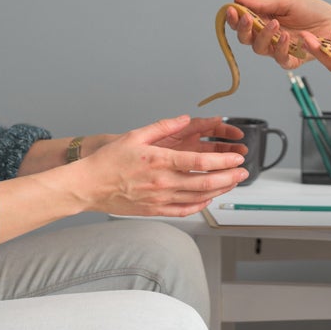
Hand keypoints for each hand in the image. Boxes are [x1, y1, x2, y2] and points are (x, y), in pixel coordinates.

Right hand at [69, 115, 247, 216]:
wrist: (88, 186)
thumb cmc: (108, 161)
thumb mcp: (135, 135)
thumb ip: (163, 127)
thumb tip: (184, 118)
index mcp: (160, 161)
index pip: (200, 161)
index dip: (223, 160)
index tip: (236, 158)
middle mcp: (162, 182)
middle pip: (205, 182)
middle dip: (229, 177)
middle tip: (243, 172)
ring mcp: (159, 199)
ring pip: (198, 198)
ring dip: (219, 191)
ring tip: (231, 184)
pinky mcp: (154, 211)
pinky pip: (183, 211)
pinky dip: (200, 205)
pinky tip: (208, 199)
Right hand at [228, 0, 330, 68]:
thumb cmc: (314, 11)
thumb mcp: (287, 3)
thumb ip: (263, 4)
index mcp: (265, 20)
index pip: (243, 23)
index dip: (234, 18)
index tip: (231, 10)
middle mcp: (269, 36)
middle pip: (246, 39)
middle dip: (243, 29)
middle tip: (247, 18)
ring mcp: (280, 49)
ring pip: (260, 50)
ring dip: (263, 36)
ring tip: (274, 24)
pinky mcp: (293, 60)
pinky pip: (281, 59)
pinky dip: (281, 49)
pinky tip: (286, 37)